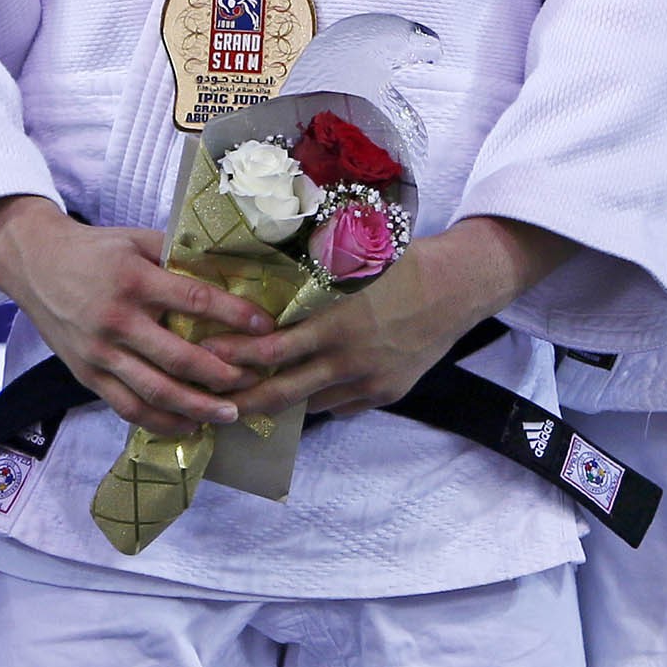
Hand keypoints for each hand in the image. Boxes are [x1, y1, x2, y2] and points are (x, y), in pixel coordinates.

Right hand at [0, 195, 275, 437]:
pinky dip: (161, 421)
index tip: (266, 327)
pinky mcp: (87, 375)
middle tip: (255, 382)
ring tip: (230, 414)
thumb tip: (229, 271)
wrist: (34, 263)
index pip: (195, 301)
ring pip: (156, 392)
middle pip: (180, 358)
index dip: (235, 315)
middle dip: (223, 375)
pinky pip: (128, 407)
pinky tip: (189, 425)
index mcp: (135, 281)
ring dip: (198, 407)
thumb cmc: (95, 250)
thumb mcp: (136, 240)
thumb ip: (177, 256)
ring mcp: (100, 353)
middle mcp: (118, 320)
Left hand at [203, 214, 570, 420]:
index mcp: (338, 322)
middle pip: (285, 392)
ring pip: (311, 403)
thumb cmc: (402, 263)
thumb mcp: (354, 262)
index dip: (237, 357)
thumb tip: (268, 271)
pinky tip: (305, 390)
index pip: (275, 349)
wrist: (459, 287)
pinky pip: (341, 405)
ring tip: (249, 398)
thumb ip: (313, 275)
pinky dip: (321, 397)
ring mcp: (370, 382)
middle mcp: (351, 359)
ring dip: (282, 400)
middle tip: (210, 402)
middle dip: (244, 399)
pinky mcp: (386, 394)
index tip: (206, 355)